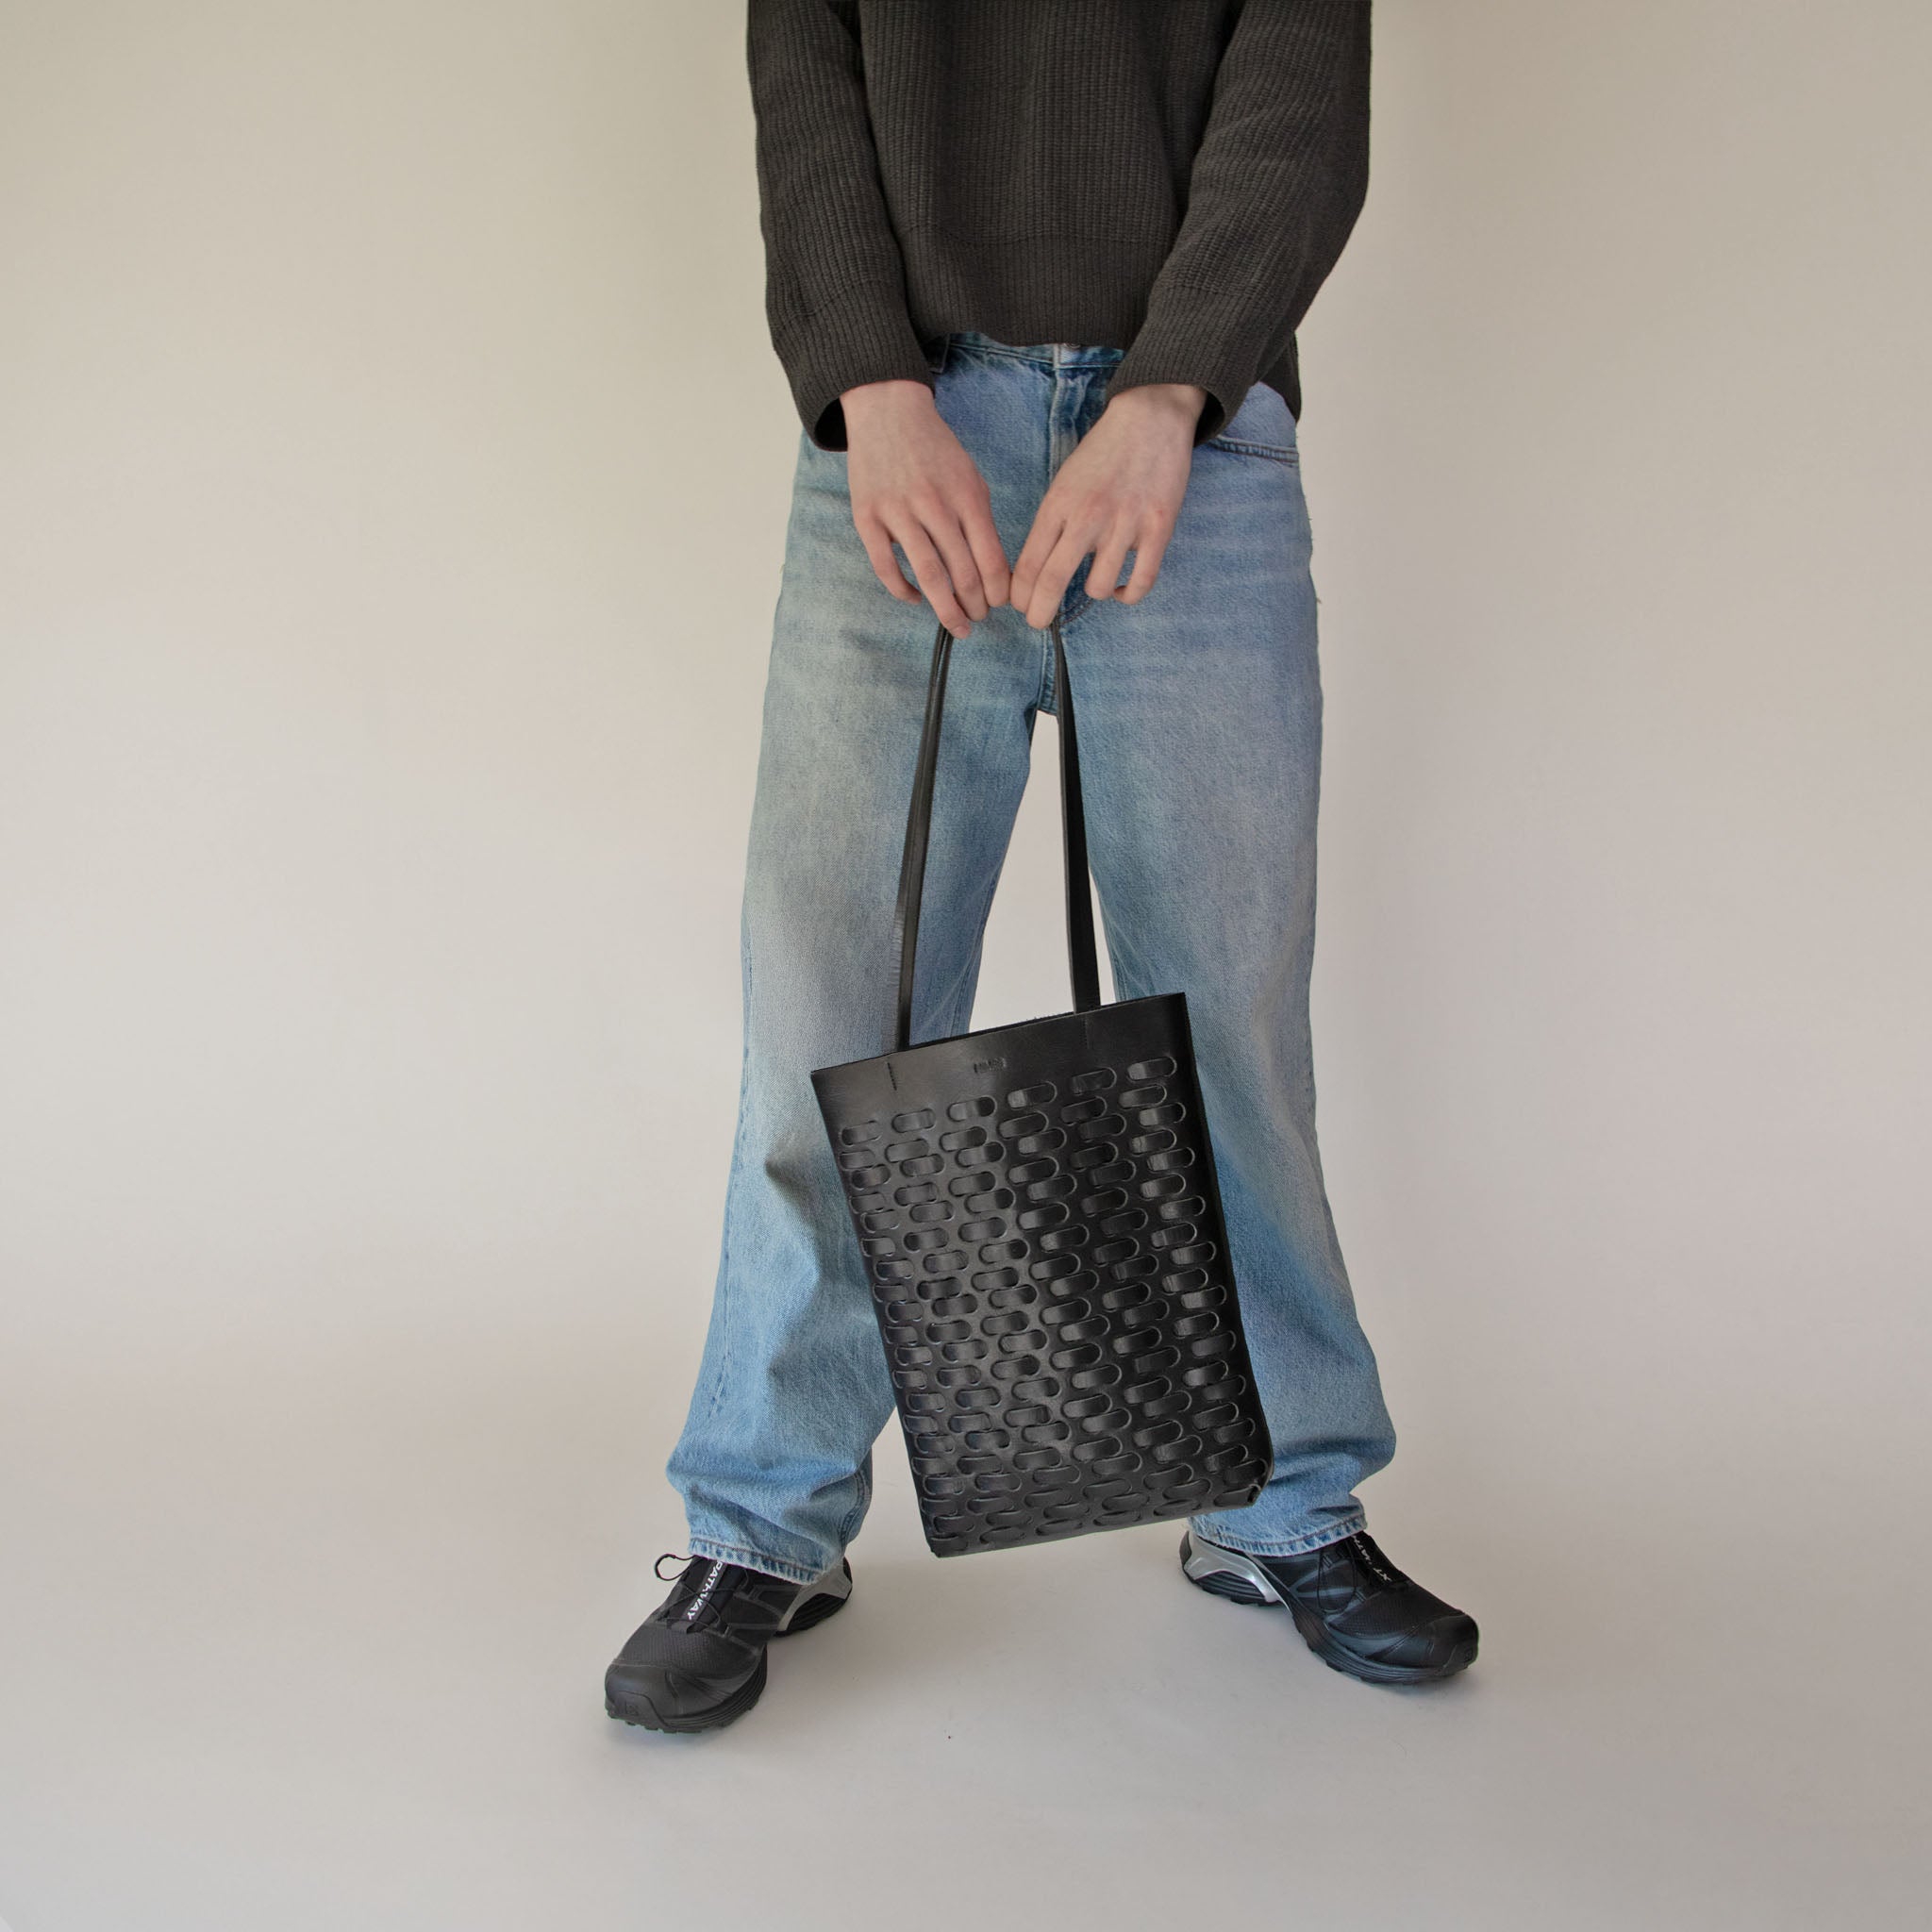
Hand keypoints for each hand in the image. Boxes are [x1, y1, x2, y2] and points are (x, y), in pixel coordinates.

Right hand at [842, 379, 1011, 637]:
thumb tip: (993, 570)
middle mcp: (935, 505)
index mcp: (967, 496)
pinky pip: (886, 568)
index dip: (998, 591)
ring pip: (929, 576)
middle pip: (963, 573)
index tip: (1000, 605)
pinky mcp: (868, 517)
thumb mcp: (970, 477)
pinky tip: (916, 598)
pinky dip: (903, 591)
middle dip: (975, 606)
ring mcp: (899, 511)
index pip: (991, 558)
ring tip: (956, 624)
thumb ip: (980, 520)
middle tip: (978, 619)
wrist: (888, 412)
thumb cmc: (935, 450)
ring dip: (946, 609)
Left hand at [1009, 382, 1205, 629]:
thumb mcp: (1065, 482)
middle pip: (1053, 581)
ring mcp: (1125, 524)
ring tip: (1096, 583)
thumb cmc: (1102, 453)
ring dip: (1093, 594)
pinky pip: (1140, 583)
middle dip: (1039, 612)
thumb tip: (1035, 570)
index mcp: (1059, 503)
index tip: (1019, 605)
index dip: (1020, 595)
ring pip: (1098, 587)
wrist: (1151, 418)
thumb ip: (1052, 523)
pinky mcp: (1158, 529)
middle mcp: (1088, 516)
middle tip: (1038, 621)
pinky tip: (1120, 589)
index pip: (1029, 563)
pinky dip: (1127, 595)